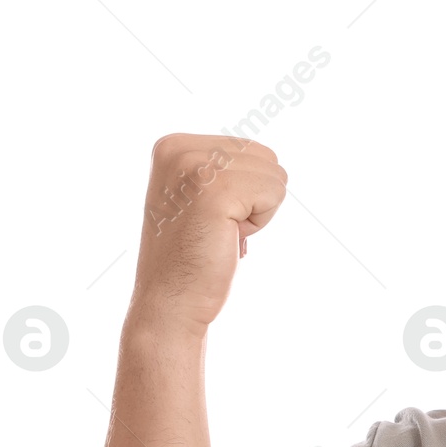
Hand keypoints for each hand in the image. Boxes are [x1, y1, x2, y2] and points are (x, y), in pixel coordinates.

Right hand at [129, 132, 287, 331]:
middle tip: (219, 227)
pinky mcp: (217, 191)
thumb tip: (268, 160)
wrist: (171, 300)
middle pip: (265, 156)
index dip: (245, 190)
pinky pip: (274, 194)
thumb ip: (223, 168)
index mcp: (173, 145)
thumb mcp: (199, 196)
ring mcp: (196, 167)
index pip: (249, 148)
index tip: (210, 215)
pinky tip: (228, 237)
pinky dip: (260, 223)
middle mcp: (179, 148)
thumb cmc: (192, 256)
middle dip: (255, 198)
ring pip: (274, 175)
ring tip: (221, 231)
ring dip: (258, 212)